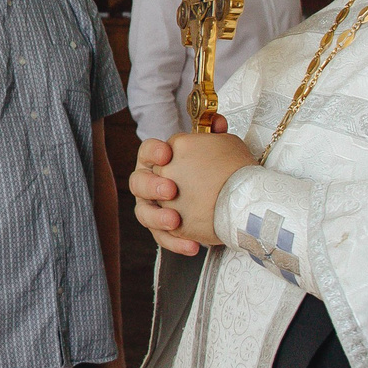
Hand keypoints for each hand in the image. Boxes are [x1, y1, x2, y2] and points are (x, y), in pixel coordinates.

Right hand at [129, 130, 257, 256]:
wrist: (229, 199)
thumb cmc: (215, 171)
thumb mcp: (217, 150)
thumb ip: (215, 135)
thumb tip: (218, 122)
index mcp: (159, 160)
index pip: (147, 152)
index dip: (153, 152)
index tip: (167, 154)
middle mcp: (150, 183)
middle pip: (138, 182)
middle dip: (152, 186)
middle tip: (171, 190)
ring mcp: (154, 207)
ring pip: (143, 213)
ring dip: (157, 217)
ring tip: (175, 221)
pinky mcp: (164, 230)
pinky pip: (163, 239)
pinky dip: (177, 243)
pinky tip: (193, 246)